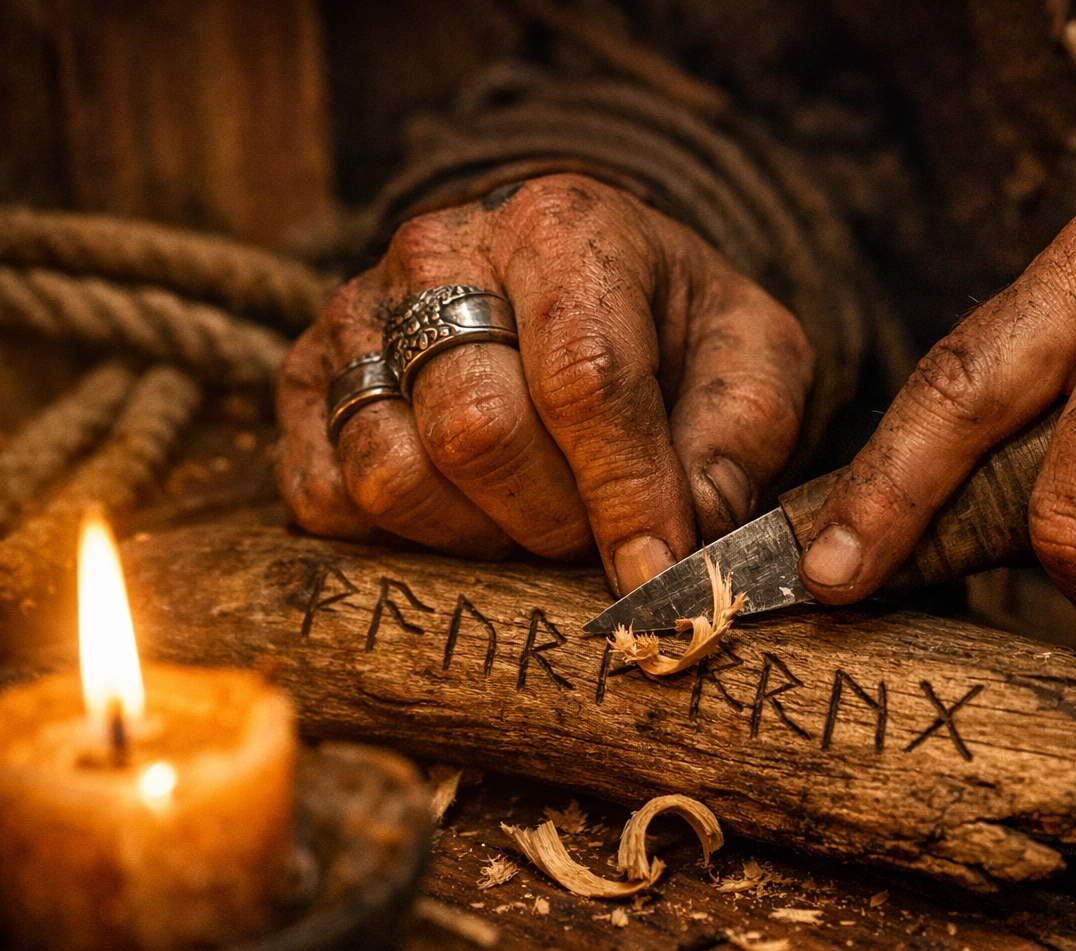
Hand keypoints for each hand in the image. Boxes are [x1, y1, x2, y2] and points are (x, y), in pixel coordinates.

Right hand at [277, 174, 812, 593]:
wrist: (587, 286)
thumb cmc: (677, 334)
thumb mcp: (750, 367)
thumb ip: (733, 448)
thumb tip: (674, 553)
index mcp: (563, 228)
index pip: (583, 378)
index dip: (623, 493)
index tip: (655, 577)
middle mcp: (437, 253)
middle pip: (475, 432)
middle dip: (552, 518)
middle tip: (595, 530)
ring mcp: (355, 315)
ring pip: (392, 474)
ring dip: (478, 535)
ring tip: (533, 513)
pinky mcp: (306, 381)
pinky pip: (324, 498)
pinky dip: (399, 538)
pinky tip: (466, 512)